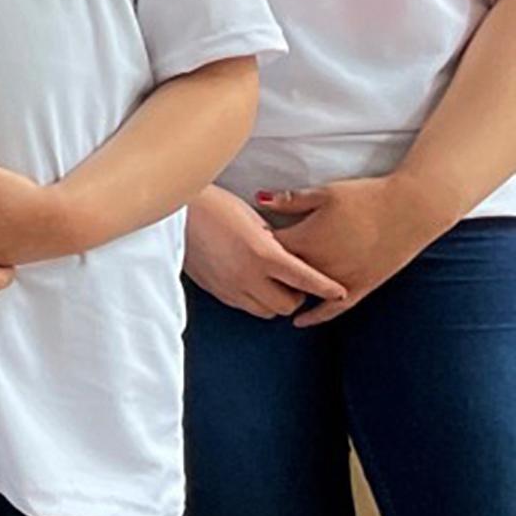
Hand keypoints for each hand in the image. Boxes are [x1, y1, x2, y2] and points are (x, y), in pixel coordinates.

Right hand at [185, 185, 348, 319]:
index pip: (306, 280)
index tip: (340, 293)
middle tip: (296, 283)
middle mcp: (248, 276)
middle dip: (296, 297)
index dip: (327, 289)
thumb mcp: (253, 219)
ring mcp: (229, 286)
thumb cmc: (215, 205)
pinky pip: (243, 305)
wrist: (176, 210)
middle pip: (287, 305)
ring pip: (265, 311)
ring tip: (271, 283)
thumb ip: (274, 243)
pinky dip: (252, 298)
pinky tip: (248, 280)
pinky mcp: (214, 290)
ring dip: (273, 301)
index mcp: (263, 254)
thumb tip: (287, 258)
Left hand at [266, 176, 444, 324]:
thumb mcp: (324, 193)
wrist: (410, 209)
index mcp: (306, 238)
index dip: (256, 242)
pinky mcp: (361, 287)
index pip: (267, 247)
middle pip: (282, 272)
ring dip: (287, 289)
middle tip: (254, 262)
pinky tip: (300, 322)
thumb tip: (259, 200)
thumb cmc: (365, 196)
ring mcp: (341, 279)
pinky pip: (334, 308)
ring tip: (269, 286)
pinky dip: (316, 316)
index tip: (247, 237)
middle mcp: (320, 264)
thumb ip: (290, 200)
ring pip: (304, 292)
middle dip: (268, 267)